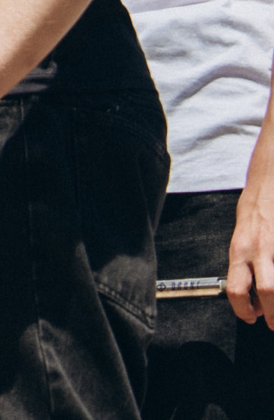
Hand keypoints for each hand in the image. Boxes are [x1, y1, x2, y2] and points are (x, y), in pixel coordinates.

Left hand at [229, 149, 273, 320]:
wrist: (269, 182)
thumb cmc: (255, 210)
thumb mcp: (241, 237)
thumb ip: (244, 265)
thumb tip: (251, 296)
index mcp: (240, 249)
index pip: (236, 289)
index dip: (243, 310)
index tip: (250, 318)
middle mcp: (258, 249)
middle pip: (268, 292)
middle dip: (273, 315)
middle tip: (273, 323)